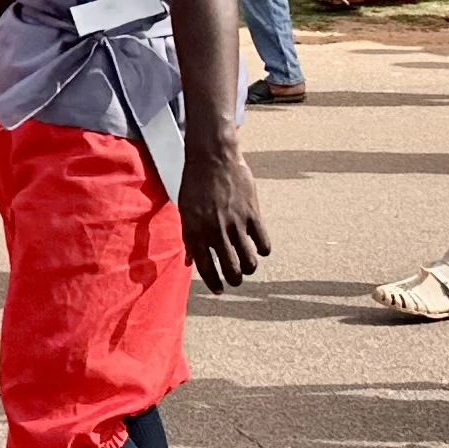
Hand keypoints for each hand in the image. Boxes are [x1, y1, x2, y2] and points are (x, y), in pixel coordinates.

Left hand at [178, 140, 274, 293]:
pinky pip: (263, 243)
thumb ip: (189, 237)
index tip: (219, 290)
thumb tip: (190, 262)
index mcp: (196, 232)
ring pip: (249, 261)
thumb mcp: (185, 210)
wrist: (213, 157)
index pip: (206, 268)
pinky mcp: (252, 214)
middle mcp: (215, 232)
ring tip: (248, 265)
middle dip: (234, 280)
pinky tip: (260, 248)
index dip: (214, 283)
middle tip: (236, 279)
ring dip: (249, 268)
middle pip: (231, 269)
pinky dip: (263, 250)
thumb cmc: (195, 183)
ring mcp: (235, 224)